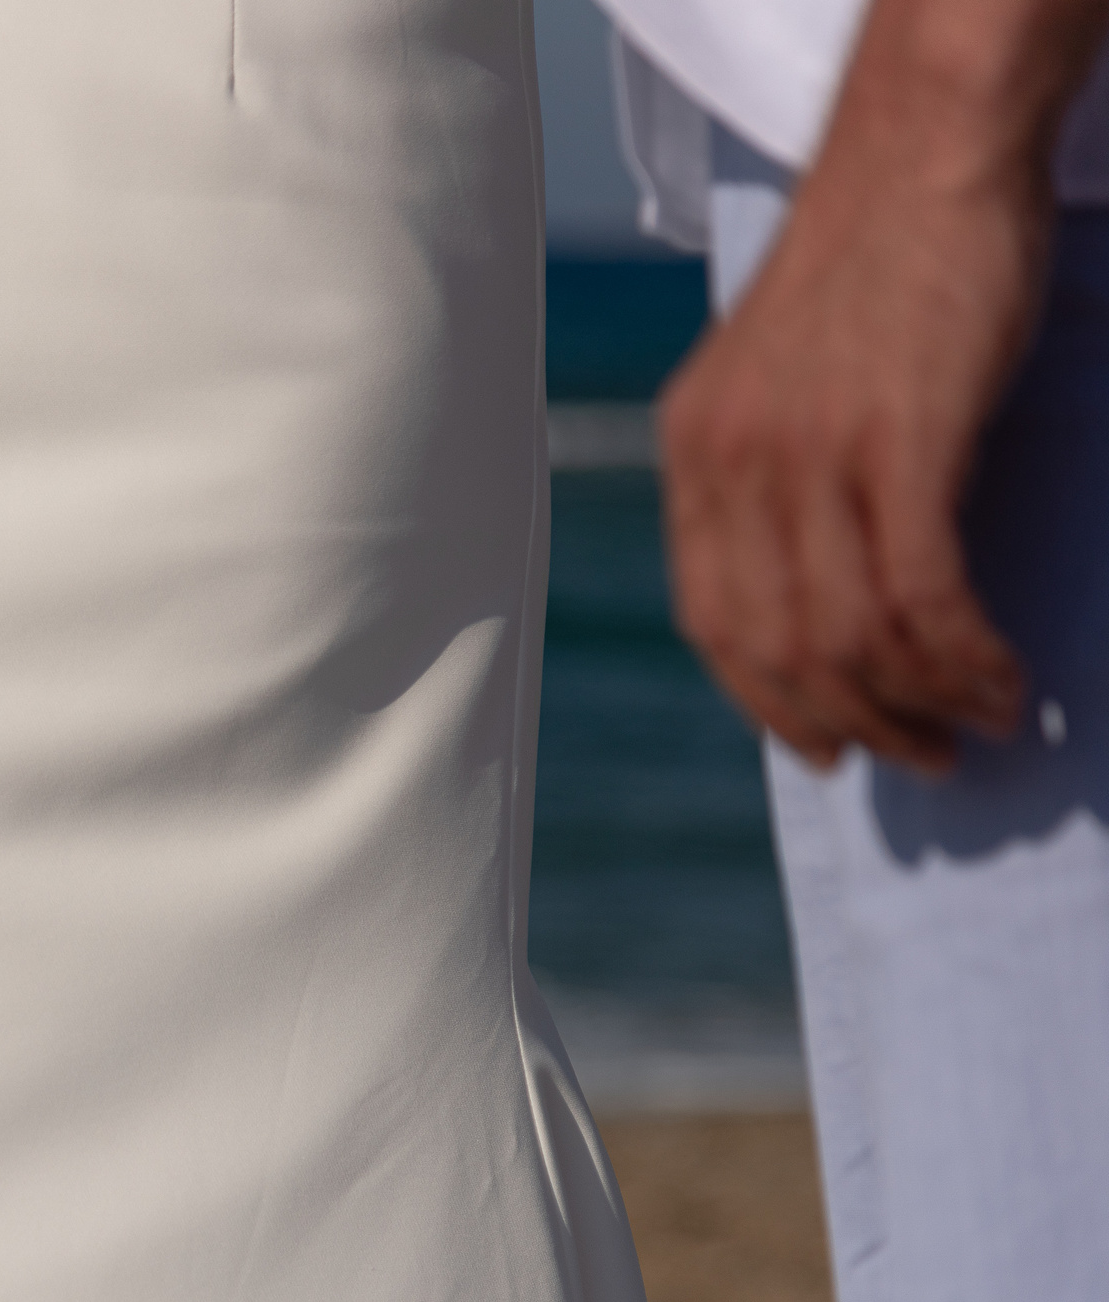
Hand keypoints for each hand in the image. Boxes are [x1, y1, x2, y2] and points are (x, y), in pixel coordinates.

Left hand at [655, 3, 1084, 774]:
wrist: (921, 153)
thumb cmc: (873, 264)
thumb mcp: (780, 380)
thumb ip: (772, 477)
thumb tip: (807, 587)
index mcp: (692, 454)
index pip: (712, 622)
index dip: (767, 703)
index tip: (823, 748)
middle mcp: (733, 463)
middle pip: (780, 646)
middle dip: (853, 723)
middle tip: (922, 755)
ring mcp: (809, 454)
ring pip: (851, 632)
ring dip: (921, 700)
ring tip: (977, 722)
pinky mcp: (897, 442)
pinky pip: (919, 592)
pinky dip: (963, 654)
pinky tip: (1002, 678)